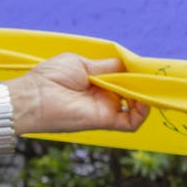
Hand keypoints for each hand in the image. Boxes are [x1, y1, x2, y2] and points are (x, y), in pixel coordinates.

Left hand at [8, 55, 147, 138]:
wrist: (35, 97)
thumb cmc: (51, 77)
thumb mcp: (81, 64)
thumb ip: (105, 66)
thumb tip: (128, 63)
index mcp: (95, 80)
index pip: (122, 77)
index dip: (134, 72)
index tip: (143, 65)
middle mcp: (102, 96)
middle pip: (131, 90)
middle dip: (142, 82)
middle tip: (151, 75)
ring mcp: (105, 109)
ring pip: (135, 107)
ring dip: (145, 96)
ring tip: (146, 86)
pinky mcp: (105, 121)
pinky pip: (131, 122)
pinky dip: (142, 113)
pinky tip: (142, 100)